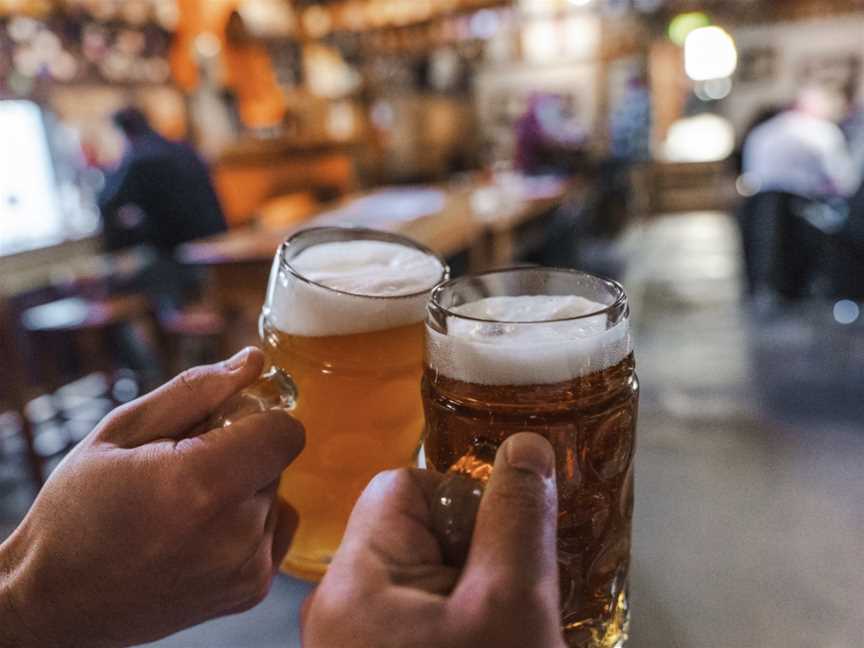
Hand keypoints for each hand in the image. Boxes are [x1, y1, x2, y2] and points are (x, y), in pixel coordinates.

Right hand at [0, 348, 304, 647]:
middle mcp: (235, 533)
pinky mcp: (251, 591)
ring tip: (183, 508)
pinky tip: (199, 531)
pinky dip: (248, 522)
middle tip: (182, 472)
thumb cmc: (77, 510)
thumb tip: (253, 361)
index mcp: (202, 484)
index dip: (254, 419)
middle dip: (240, 454)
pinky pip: (275, 528)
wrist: (57, 601)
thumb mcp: (122, 431)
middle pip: (276, 461)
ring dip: (242, 490)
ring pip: (274, 494)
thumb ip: (196, 391)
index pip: (285, 431)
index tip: (216, 427)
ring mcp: (247, 568)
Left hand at [302, 433, 566, 647]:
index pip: (404, 486)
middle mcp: (339, 608)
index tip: (505, 540)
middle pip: (414, 529)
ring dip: (473, 586)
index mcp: (353, 582)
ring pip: (424, 575)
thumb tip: (525, 446)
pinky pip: (421, 615)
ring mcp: (353, 642)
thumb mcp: (512, 607)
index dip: (463, 498)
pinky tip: (490, 641)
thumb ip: (517, 518)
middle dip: (474, 548)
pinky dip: (460, 620)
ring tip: (505, 626)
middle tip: (512, 596)